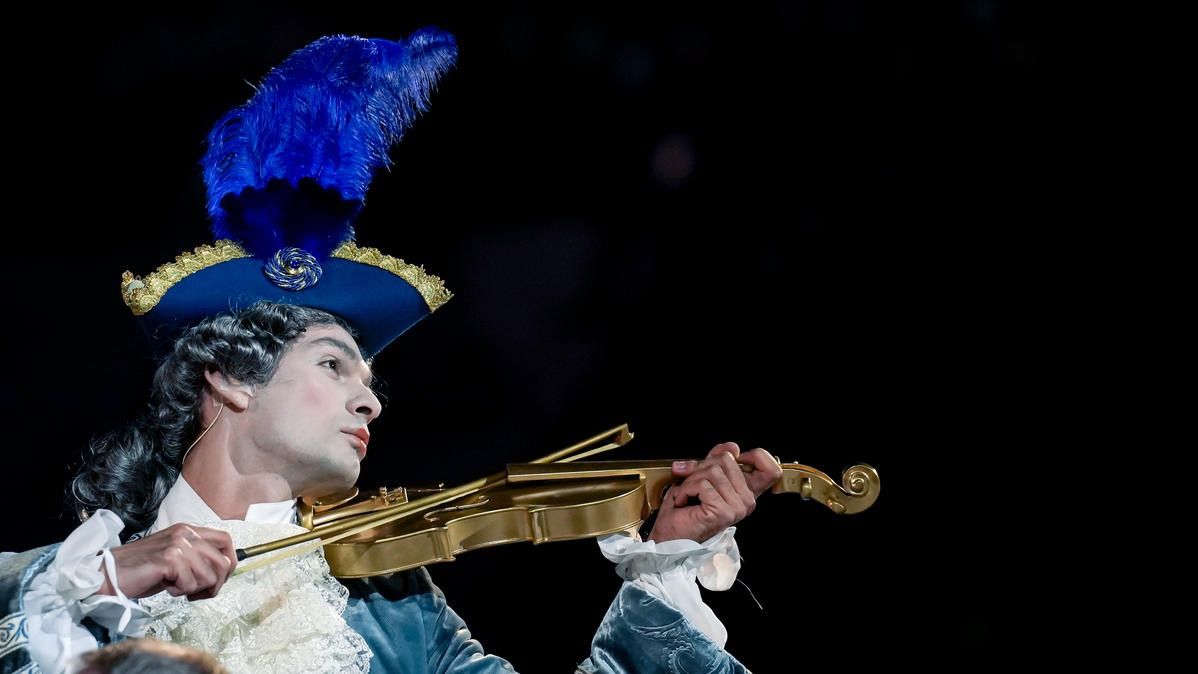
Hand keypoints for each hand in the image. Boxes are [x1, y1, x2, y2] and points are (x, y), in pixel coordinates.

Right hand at [95, 523, 236, 600]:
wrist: (109, 574)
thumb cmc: (141, 571)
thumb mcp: (175, 559)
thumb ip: (196, 559)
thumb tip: (223, 570)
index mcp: (188, 530)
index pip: (226, 539)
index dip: (230, 561)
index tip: (221, 579)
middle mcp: (185, 534)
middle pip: (223, 562)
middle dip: (215, 584)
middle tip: (197, 593)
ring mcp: (178, 545)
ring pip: (209, 576)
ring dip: (194, 589)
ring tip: (176, 587)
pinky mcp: (169, 559)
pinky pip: (191, 583)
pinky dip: (180, 592)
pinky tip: (166, 586)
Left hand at [648, 442, 783, 543]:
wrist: (669, 534)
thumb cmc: (683, 510)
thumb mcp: (701, 476)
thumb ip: (717, 460)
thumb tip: (731, 447)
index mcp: (746, 492)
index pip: (771, 468)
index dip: (755, 456)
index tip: (734, 457)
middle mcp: (746, 501)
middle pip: (727, 459)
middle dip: (701, 467)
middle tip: (692, 484)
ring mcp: (737, 507)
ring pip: (712, 471)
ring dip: (690, 480)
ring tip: (687, 494)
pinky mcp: (723, 511)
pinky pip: (702, 484)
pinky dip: (685, 490)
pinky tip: (684, 501)